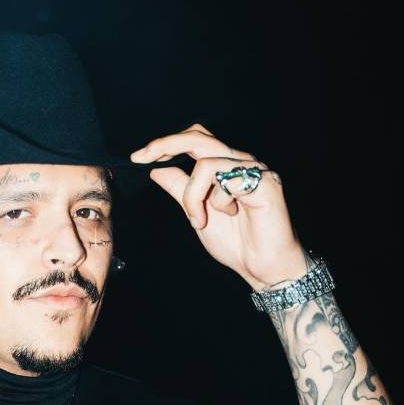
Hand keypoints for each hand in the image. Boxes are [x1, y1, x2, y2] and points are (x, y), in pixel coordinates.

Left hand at [129, 123, 308, 289]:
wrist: (262, 268)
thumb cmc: (236, 242)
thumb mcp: (196, 212)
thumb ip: (180, 189)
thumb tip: (156, 169)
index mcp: (223, 166)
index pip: (194, 139)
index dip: (166, 143)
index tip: (137, 157)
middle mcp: (239, 161)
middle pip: (198, 136)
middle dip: (165, 145)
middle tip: (142, 159)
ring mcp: (254, 169)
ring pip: (205, 163)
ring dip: (192, 196)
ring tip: (199, 220)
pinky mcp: (265, 182)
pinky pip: (225, 181)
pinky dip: (216, 202)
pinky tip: (229, 215)